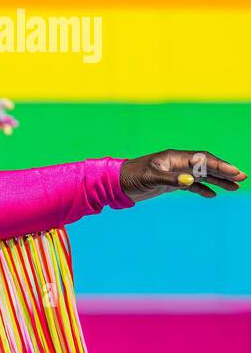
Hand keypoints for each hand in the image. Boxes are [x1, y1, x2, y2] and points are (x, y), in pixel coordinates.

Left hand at [119, 149, 243, 201]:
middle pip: (206, 166)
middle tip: (242, 178)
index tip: (235, 173)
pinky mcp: (170, 182)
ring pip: (201, 176)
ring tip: (234, 187)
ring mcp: (174, 172)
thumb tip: (191, 181)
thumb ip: (170, 179)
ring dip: (217, 181)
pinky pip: (191, 185)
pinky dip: (201, 189)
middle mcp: (177, 163)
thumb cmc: (131, 177)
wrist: (115, 183)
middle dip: (224, 172)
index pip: (203, 160)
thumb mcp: (150, 177)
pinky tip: (212, 195)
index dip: (220, 166)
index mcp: (174, 157)